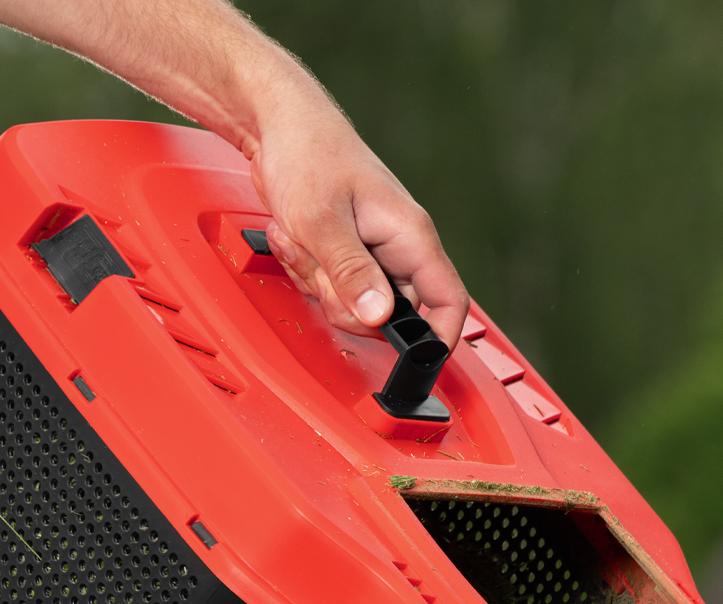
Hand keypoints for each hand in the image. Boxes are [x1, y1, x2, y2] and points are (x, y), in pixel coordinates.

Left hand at [0, 0, 470, 344]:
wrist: (275, 121)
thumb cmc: (305, 155)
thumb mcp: (322, 223)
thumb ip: (352, 274)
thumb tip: (378, 317)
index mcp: (411, 237)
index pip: (447, 305)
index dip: (435, 343)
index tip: (410, 365)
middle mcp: (398, 246)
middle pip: (390, 316)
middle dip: (346, 307)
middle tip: (321, 273)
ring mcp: (372, 250)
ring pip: (354, 305)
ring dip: (320, 286)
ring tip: (303, 243)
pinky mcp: (346, 251)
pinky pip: (332, 288)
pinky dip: (307, 273)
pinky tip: (297, 240)